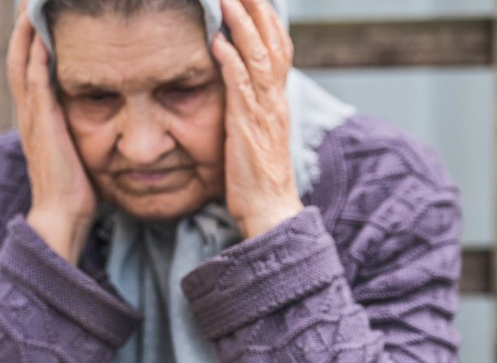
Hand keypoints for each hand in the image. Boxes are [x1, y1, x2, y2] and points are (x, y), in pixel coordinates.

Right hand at [7, 0, 96, 263]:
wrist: (61, 216)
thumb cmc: (74, 188)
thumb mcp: (77, 147)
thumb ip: (78, 125)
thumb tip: (101, 109)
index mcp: (36, 114)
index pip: (28, 63)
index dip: (30, 35)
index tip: (37, 9)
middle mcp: (29, 110)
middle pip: (18, 53)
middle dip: (23, 22)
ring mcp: (33, 116)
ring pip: (22, 60)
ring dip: (25, 28)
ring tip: (29, 2)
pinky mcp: (44, 124)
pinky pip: (36, 81)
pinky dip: (35, 54)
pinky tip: (40, 32)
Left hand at [212, 0, 302, 238]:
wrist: (269, 208)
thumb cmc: (257, 175)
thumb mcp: (255, 132)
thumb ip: (249, 104)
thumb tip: (234, 79)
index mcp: (277, 99)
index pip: (278, 47)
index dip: (267, 17)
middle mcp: (275, 99)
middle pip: (273, 42)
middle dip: (258, 8)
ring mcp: (264, 112)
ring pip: (259, 57)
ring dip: (243, 25)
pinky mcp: (248, 127)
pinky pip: (241, 88)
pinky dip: (231, 62)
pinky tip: (218, 42)